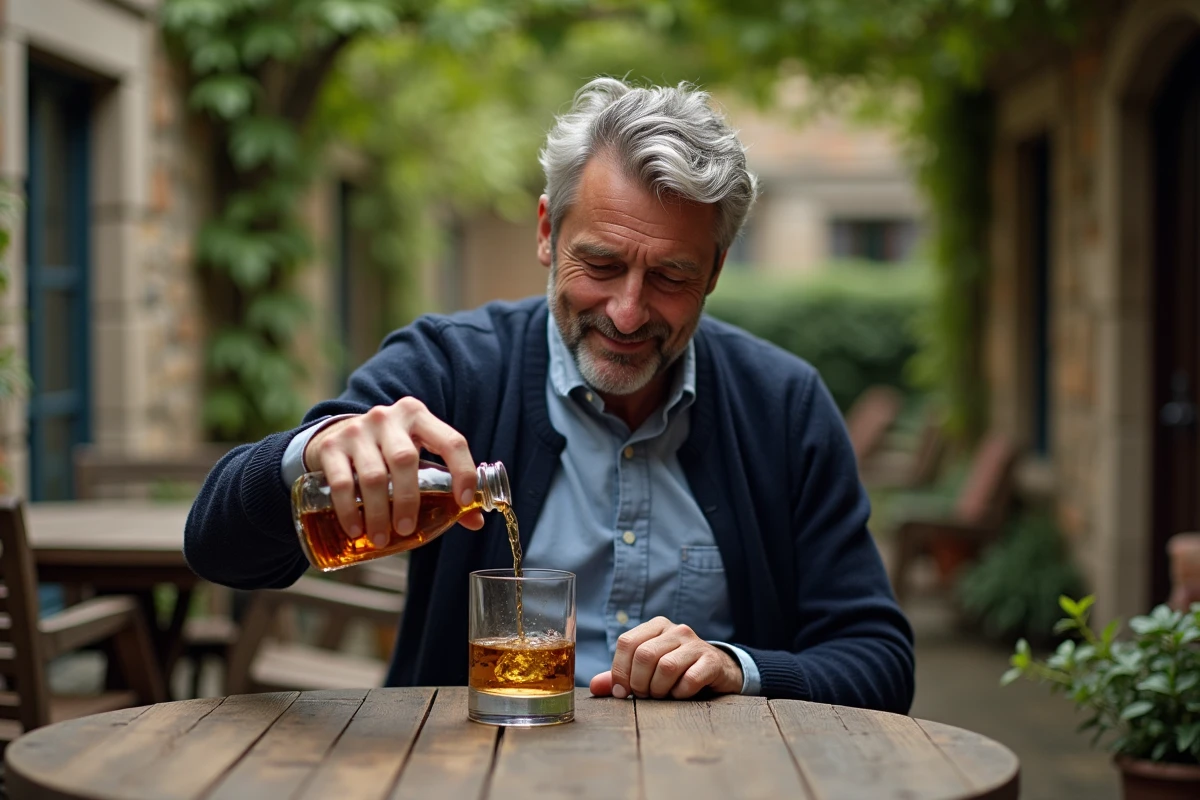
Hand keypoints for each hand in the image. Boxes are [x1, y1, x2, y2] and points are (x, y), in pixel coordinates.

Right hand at [304, 397, 484, 546]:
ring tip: (382, 538)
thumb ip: (445, 485)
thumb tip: (475, 520)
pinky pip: (342, 482)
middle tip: (407, 530)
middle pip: (405, 460)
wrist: (337, 435)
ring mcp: (357, 430)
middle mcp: (388, 418)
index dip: (462, 471)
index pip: (451, 440)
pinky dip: (350, 510)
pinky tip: (356, 529)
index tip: (462, 502)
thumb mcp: (417, 458)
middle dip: (408, 500)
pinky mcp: (331, 446)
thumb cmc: (388, 451)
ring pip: (374, 476)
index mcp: (419, 416)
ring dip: (379, 513)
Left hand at [589, 616, 742, 699]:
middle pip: (644, 655)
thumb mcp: (647, 670)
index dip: (619, 671)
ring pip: (666, 666)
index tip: (622, 692)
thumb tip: (595, 687)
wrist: (717, 671)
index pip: (626, 642)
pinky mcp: (711, 660)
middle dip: (639, 683)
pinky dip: (680, 693)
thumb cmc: (676, 671)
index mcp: (655, 626)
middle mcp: (675, 629)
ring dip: (659, 689)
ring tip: (662, 695)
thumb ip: (621, 676)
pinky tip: (681, 694)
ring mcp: (695, 643)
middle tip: (644, 695)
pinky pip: (689, 679)